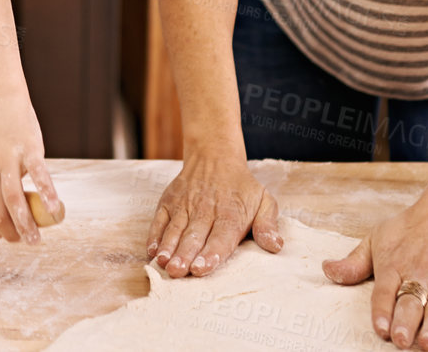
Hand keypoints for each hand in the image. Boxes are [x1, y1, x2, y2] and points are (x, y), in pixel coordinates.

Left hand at [0, 84, 61, 243]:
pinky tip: (54, 209)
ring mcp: (7, 158)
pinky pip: (39, 175)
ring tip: (35, 239)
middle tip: (25, 242)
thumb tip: (3, 212)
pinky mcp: (28, 148)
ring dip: (26, 225)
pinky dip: (47, 194)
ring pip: (13, 200)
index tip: (5, 238)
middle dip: (11, 234)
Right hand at [146, 151, 281, 277]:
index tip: (201, 268)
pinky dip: (154, 234)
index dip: (211, 254)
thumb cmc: (241, 187)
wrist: (214, 156)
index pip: (221, 237)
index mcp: (230, 214)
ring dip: (168, 247)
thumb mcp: (264, 200)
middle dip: (185, 255)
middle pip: (194, 236)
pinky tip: (152, 250)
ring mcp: (184, 205)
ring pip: (175, 229)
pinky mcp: (168, 201)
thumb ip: (268, 225)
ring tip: (163, 263)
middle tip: (178, 272)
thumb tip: (275, 246)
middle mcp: (205, 210)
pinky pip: (159, 219)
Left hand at [323, 197, 427, 349]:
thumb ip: (354, 262)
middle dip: (406, 323)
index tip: (380, 328)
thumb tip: (327, 270)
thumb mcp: (376, 238)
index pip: (385, 291)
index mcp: (394, 264)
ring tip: (427, 344)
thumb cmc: (410, 228)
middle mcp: (419, 273)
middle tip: (401, 340)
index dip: (382, 310)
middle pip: (411, 302)